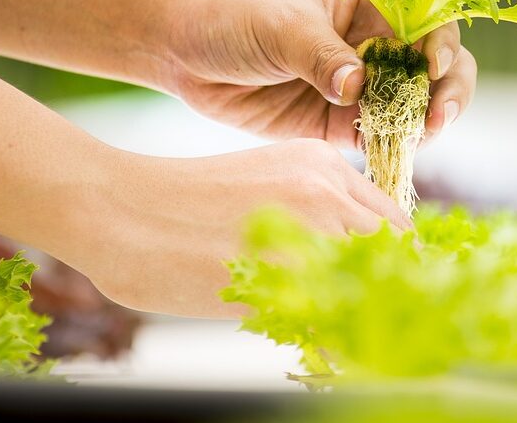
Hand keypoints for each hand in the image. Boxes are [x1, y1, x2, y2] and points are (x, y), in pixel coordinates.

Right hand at [78, 139, 411, 315]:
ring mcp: (307, 229)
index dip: (397, 264)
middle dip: (392, 292)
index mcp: (322, 163)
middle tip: (380, 326)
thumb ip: (312, 212)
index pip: (392, 221)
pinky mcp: (281, 273)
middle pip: (394, 252)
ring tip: (351, 341)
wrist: (119, 209)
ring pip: (372, 285)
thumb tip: (351, 263)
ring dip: (367, 317)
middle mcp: (325, 188)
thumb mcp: (263, 185)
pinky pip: (334, 321)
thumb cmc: (182, 206)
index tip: (390, 294)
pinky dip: (336, 343)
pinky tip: (321, 353)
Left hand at [163, 0, 476, 148]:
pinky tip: (390, 154)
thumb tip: (358, 87)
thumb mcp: (281, 26)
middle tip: (438, 117)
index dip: (442, 43)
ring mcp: (359, 83)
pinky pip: (378, 135)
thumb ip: (321, 55)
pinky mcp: (338, 121)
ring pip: (412, 105)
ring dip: (422, 123)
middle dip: (447, 90)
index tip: (433, 68)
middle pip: (433, 65)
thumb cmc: (235, 14)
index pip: (426, 18)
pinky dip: (390, 146)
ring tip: (417, 138)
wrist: (181, 48)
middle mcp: (373, 40)